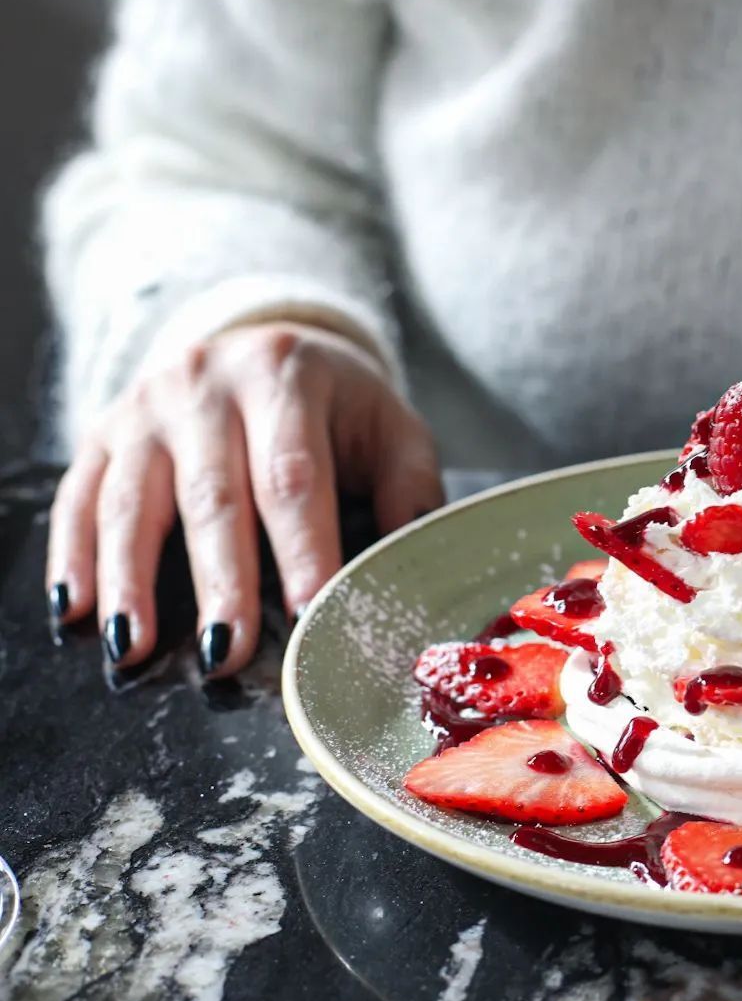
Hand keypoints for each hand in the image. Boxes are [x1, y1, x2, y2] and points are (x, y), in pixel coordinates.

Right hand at [47, 322, 443, 679]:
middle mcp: (207, 384)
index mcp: (286, 376)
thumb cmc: (338, 407)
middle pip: (212, 494)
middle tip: (225, 654)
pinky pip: (79, 497)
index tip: (308, 614)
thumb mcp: (391, 428)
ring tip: (135, 646)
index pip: (293, 473)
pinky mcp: (103, 432)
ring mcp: (147, 407)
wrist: (266, 347)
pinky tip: (74, 609)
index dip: (300, 548)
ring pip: (132, 499)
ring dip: (130, 579)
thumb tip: (411, 561)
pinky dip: (72, 555)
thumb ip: (409, 489)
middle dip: (219, 580)